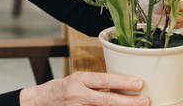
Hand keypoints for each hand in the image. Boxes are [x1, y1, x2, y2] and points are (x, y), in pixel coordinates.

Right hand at [19, 72, 148, 105]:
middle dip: (128, 102)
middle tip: (146, 101)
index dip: (122, 82)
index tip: (139, 83)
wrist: (37, 103)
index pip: (104, 80)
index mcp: (78, 80)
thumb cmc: (59, 90)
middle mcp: (77, 95)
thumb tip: (119, 88)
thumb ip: (94, 85)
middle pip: (107, 101)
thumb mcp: (76, 81)